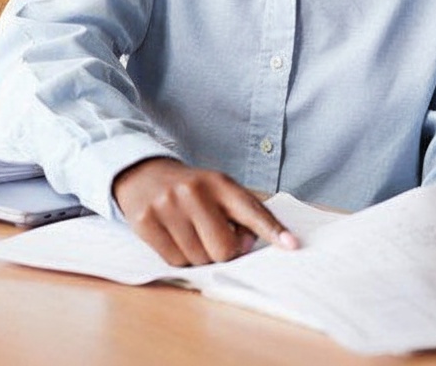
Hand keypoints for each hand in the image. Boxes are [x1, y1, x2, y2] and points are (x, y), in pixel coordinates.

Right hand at [112, 157, 297, 265]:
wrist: (144, 175)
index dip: (272, 230)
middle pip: (224, 248)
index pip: (252, 210)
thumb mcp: (218, 190)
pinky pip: (174, 261)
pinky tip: (175, 237)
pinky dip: (179, 257)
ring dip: (199, 255)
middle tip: (216, 239)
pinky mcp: (146, 221)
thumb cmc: (191, 190)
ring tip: (191, 233)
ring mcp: (168, 206)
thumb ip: (239, 214)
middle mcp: (194, 192)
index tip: (291, 245)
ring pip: (198, 258)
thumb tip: (248, 248)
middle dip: (224, 252)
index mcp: (220, 183)